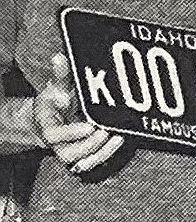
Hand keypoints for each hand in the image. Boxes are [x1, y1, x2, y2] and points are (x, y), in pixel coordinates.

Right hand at [34, 54, 122, 173]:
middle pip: (73, 153)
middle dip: (93, 144)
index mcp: (48, 130)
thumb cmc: (55, 102)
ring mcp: (73, 155)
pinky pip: (97, 163)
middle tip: (108, 130)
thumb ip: (59, 76)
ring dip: (104, 152)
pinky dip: (109, 155)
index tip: (89, 126)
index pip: (55, 135)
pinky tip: (121, 142)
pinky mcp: (86, 158)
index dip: (71, 133)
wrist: (52, 121)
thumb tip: (59, 58)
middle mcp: (59, 146)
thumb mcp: (55, 87)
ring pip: (87, 162)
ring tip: (119, 136)